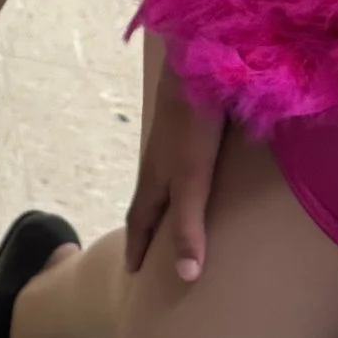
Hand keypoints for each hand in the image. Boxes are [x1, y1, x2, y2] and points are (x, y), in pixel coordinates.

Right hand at [124, 63, 223, 281]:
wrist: (199, 62)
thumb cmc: (193, 125)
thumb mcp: (191, 181)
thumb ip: (188, 224)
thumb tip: (185, 276)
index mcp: (154, 178)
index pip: (140, 219)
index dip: (136, 246)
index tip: (131, 271)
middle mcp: (160, 160)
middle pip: (151, 200)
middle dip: (150, 225)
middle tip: (152, 250)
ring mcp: (175, 139)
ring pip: (168, 178)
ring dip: (169, 200)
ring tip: (179, 216)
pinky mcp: (193, 121)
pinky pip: (185, 159)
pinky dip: (188, 176)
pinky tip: (206, 172)